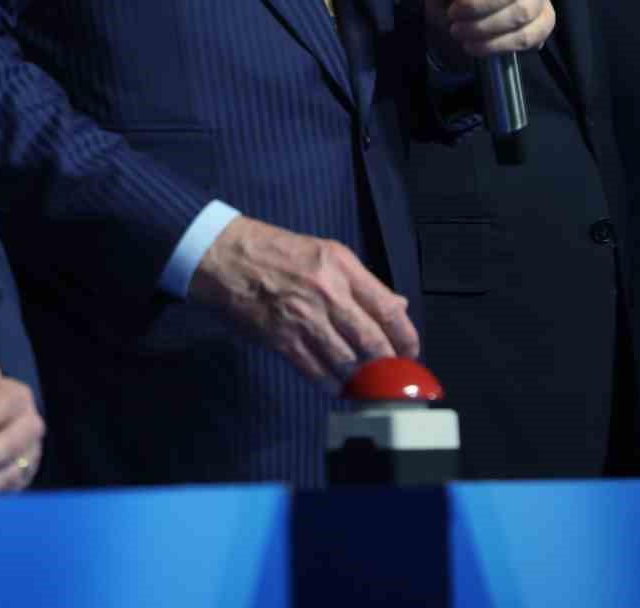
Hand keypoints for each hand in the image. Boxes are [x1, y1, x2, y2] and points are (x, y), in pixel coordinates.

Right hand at [190, 216, 419, 392]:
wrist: (227, 257)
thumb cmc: (277, 251)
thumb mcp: (326, 253)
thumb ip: (362, 283)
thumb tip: (396, 306)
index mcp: (342, 267)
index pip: (386, 307)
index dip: (405, 335)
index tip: (412, 351)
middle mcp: (328, 292)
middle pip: (371, 339)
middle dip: (388, 364)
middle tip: (395, 376)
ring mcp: (304, 318)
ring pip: (346, 360)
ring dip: (361, 378)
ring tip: (370, 385)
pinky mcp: (282, 340)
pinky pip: (316, 371)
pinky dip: (332, 384)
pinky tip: (340, 388)